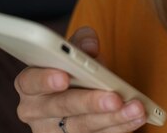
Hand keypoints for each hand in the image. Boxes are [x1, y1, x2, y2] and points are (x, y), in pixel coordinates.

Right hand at [15, 26, 146, 131]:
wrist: (79, 94)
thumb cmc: (73, 69)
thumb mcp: (74, 52)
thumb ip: (81, 42)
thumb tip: (90, 45)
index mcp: (29, 83)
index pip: (31, 81)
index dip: (45, 79)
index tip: (64, 77)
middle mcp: (36, 111)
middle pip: (62, 107)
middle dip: (90, 102)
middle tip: (114, 98)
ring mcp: (53, 131)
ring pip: (83, 127)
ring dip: (113, 118)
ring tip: (136, 108)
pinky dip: (120, 127)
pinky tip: (137, 118)